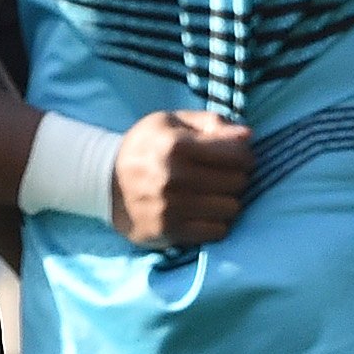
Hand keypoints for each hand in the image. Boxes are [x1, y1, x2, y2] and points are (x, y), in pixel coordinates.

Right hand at [109, 110, 252, 247]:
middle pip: (237, 182)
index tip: (238, 157)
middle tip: (225, 176)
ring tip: (215, 194)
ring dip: (229, 201)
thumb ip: (211, 123)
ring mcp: (171, 208)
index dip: (244, 155)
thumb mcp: (172, 121)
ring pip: (231, 209)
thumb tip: (248, 136)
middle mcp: (173, 178)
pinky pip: (216, 232)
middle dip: (238, 177)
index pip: (237, 154)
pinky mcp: (169, 231)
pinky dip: (217, 222)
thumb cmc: (146, 146)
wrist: (104, 182)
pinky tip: (206, 211)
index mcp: (176, 145)